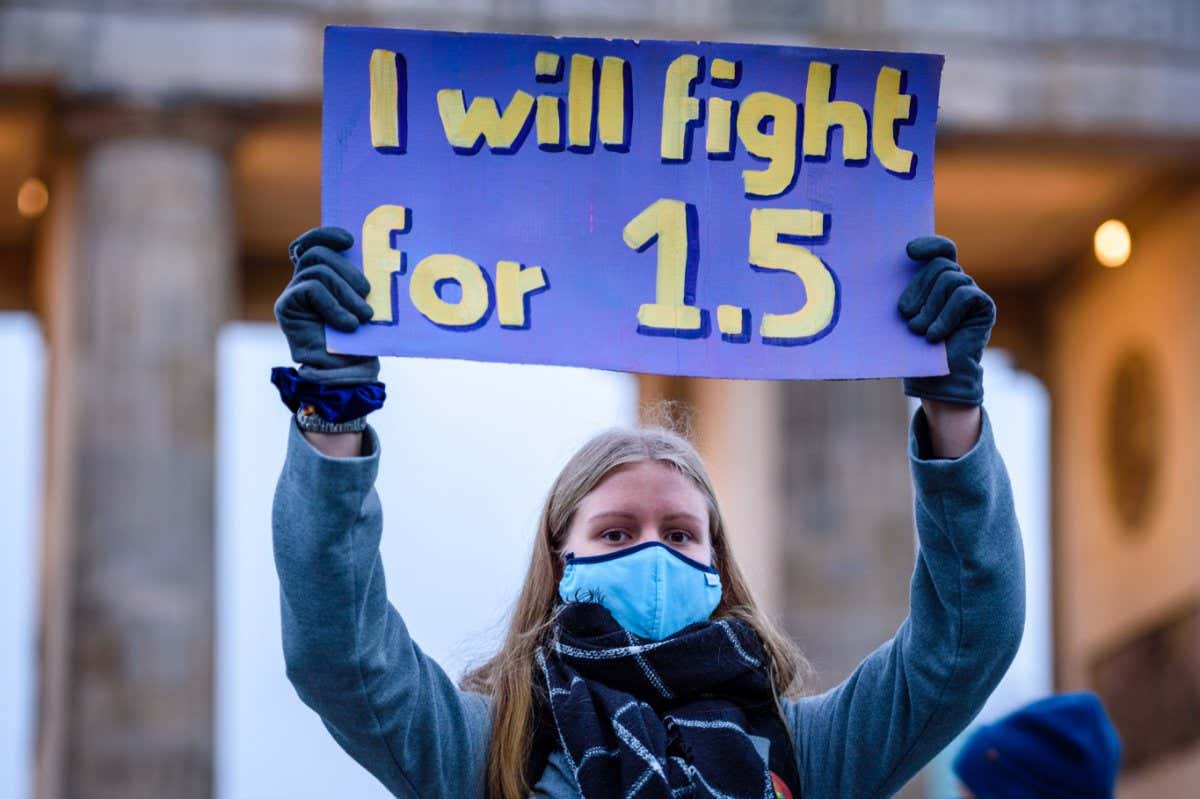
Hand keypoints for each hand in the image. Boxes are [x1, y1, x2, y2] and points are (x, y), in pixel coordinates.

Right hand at [275, 226, 379, 384]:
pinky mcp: (286, 307)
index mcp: (321, 278)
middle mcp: (302, 282)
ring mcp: (292, 294)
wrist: (346, 374)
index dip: (327, 235)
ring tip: (362, 317)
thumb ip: (357, 281)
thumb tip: (370, 257)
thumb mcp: (364, 303)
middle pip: (318, 253)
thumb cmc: (360, 341)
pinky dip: (334, 305)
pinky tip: (348, 324)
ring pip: (318, 270)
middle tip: (368, 294)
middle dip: (348, 270)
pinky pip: (312, 289)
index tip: (350, 239)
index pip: (313, 244)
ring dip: (346, 292)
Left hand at [898, 236, 994, 405]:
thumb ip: (903, 295)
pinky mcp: (984, 306)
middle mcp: (957, 282)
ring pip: (950, 279)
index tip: (909, 252)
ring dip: (929, 306)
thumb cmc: (913, 347)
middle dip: (918, 288)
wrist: (936, 378)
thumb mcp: (903, 316)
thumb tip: (876, 272)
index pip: (941, 250)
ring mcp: (972, 293)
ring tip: (918, 330)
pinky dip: (945, 315)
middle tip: (905, 315)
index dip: (930, 244)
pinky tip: (934, 335)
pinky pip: (964, 296)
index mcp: (937, 280)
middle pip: (939, 265)